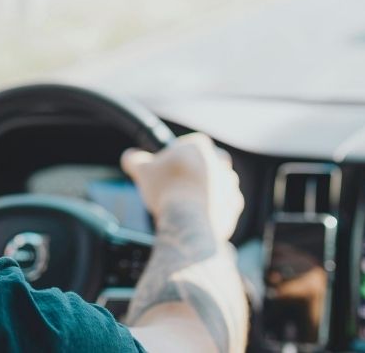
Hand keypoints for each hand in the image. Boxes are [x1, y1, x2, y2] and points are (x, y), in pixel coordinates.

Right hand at [120, 132, 243, 241]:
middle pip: (208, 162)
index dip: (178, 155)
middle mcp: (220, 161)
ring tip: (187, 203)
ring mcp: (230, 184)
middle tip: (179, 185)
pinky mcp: (235, 205)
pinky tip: (198, 215)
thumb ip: (134, 159)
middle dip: (196, 172)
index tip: (169, 168)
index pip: (191, 144)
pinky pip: (224, 204)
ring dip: (207, 190)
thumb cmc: (167, 189)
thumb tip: (129, 157)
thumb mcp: (142, 170)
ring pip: (218, 183)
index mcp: (200, 146)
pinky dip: (214, 208)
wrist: (188, 221)